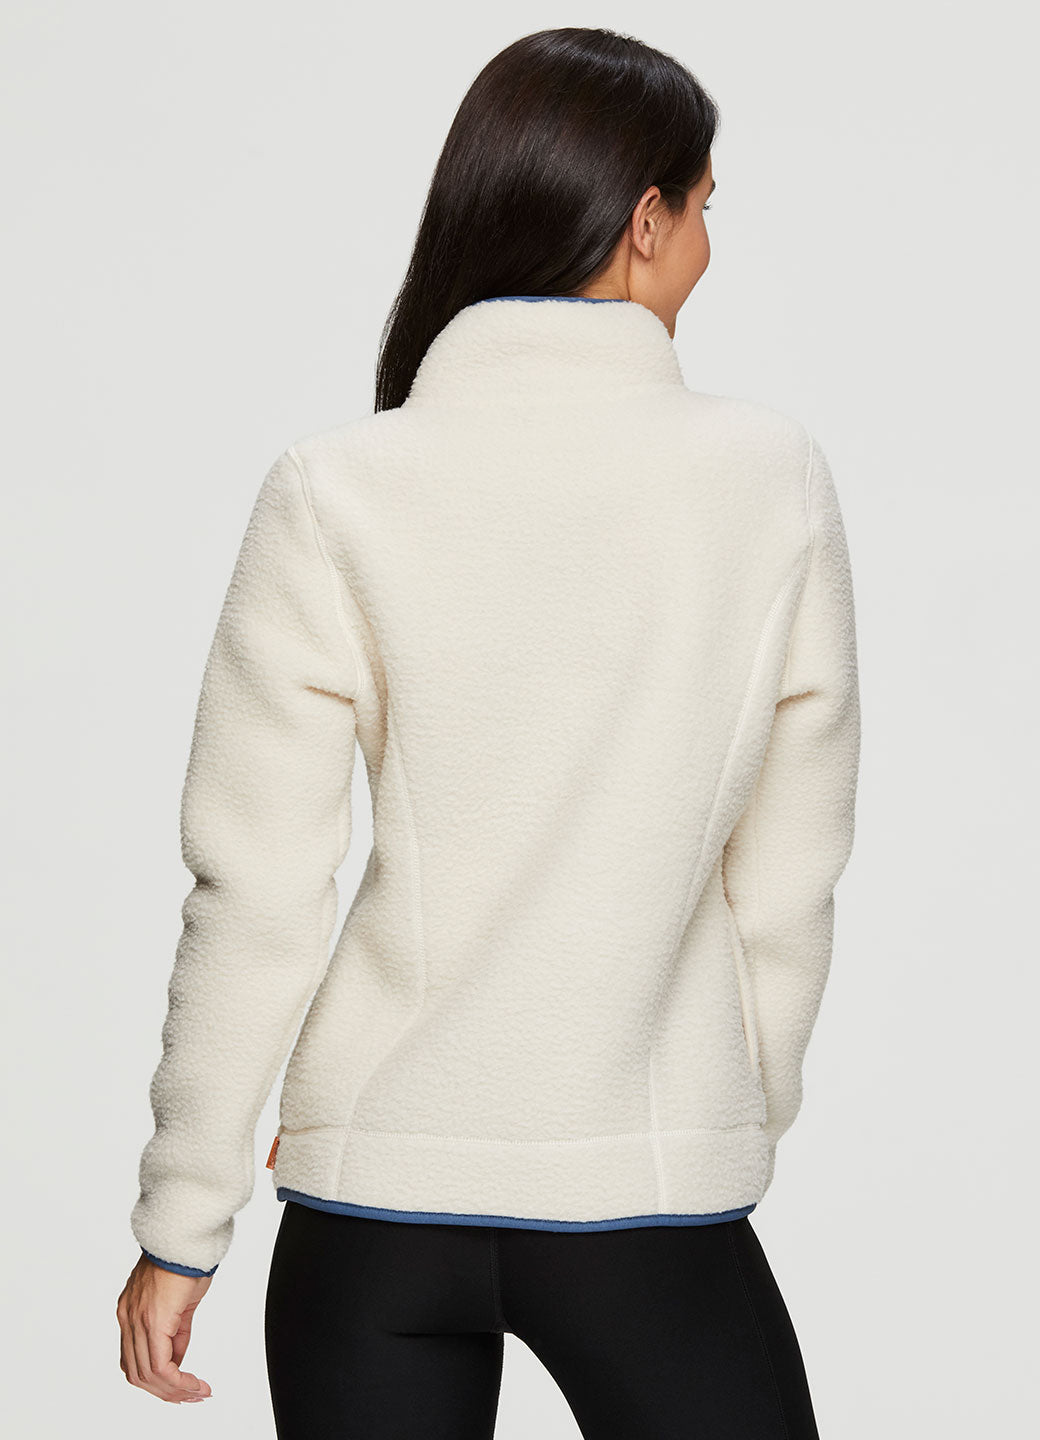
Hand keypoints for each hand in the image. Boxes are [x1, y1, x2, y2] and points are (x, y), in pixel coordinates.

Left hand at [116, 1252, 213, 1402]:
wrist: (186, 1236)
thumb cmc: (185, 1259)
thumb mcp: (180, 1302)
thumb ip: (175, 1331)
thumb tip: (177, 1358)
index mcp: (131, 1312)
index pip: (135, 1360)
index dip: (157, 1380)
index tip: (182, 1387)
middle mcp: (128, 1318)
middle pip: (138, 1374)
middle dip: (166, 1391)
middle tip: (191, 1397)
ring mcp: (136, 1320)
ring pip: (147, 1374)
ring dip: (173, 1390)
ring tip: (196, 1393)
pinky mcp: (152, 1320)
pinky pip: (159, 1364)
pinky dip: (177, 1380)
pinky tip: (193, 1383)